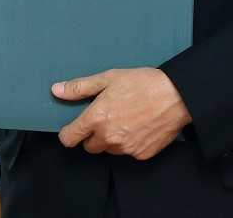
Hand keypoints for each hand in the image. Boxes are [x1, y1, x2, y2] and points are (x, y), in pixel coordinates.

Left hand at [52, 67, 191, 160]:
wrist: (176, 95)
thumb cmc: (141, 83)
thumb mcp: (107, 78)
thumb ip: (80, 87)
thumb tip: (56, 91)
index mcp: (96, 118)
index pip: (70, 138)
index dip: (69, 134)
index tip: (72, 129)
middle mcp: (109, 137)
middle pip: (89, 146)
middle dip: (92, 135)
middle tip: (106, 117)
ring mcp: (126, 148)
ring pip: (109, 150)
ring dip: (111, 140)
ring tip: (125, 119)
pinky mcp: (141, 154)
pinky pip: (127, 152)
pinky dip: (129, 143)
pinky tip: (138, 127)